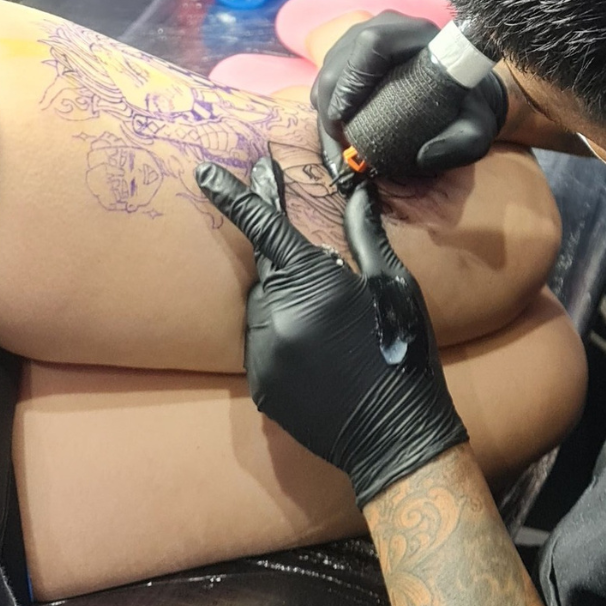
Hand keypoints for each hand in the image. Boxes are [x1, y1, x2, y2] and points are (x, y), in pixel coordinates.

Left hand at [196, 156, 466, 506]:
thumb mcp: (392, 284)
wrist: (393, 434)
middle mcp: (279, 314)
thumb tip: (355, 192)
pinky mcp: (259, 384)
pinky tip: (318, 356)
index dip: (236, 195)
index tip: (203, 172)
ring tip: (332, 331)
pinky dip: (282, 337)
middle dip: (287, 264)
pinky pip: (262, 343)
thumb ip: (364, 234)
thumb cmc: (403, 350)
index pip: (264, 226)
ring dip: (287, 303)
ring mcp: (264, 353)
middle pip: (268, 269)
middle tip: (327, 284)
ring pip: (263, 306)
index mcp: (314, 282)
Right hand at [315, 12, 507, 174]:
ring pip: (329, 63)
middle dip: (330, 99)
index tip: (344, 119)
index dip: (351, 80)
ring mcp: (367, 32)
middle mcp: (389, 26)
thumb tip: (424, 157)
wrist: (461, 92)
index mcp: (419, 34)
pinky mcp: (354, 47)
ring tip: (336, 140)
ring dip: (324, 103)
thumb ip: (462, 143)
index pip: (372, 44)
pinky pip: (328, 69)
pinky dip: (325, 100)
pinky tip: (336, 127)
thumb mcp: (476, 129)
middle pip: (342, 55)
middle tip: (337, 139)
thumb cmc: (467, 108)